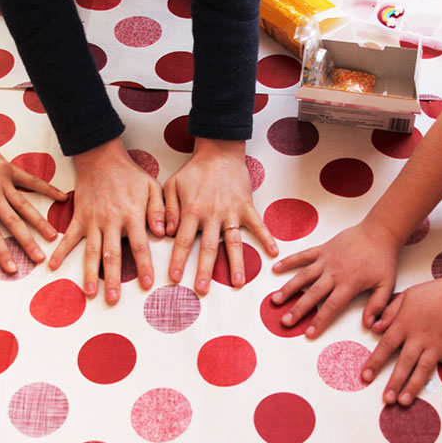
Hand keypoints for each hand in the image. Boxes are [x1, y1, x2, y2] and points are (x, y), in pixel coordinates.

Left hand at [0, 133, 66, 271]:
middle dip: (28, 243)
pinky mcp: (10, 170)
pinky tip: (62, 197)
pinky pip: (32, 181)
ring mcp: (4, 182)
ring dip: (40, 222)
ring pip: (25, 206)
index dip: (3, 253)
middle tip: (40, 258)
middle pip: (14, 224)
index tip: (12, 268)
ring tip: (53, 237)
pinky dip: (47, 189)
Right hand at [51, 138, 161, 303]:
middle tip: (113, 299)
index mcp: (131, 215)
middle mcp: (111, 221)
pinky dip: (61, 252)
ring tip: (88, 293)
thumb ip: (159, 210)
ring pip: (91, 251)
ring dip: (89, 273)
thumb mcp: (152, 187)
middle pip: (112, 254)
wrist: (101, 158)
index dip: (143, 266)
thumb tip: (163, 232)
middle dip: (112, 278)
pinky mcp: (79, 218)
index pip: (140, 246)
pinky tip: (53, 267)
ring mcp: (93, 220)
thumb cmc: (130, 175)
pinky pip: (70, 237)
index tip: (147, 285)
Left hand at [163, 139, 277, 293]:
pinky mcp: (247, 207)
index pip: (184, 241)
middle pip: (209, 248)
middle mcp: (212, 215)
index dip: (179, 261)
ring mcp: (232, 212)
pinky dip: (267, 238)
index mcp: (192, 211)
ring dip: (236, 263)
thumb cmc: (194, 171)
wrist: (219, 151)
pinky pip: (258, 225)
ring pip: (234, 242)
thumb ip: (168, 210)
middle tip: (202, 290)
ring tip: (238, 283)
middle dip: (205, 271)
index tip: (175, 279)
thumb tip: (167, 234)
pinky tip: (274, 253)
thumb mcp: (172, 185)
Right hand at [270, 221, 398, 337]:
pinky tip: (276, 269)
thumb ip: (378, 306)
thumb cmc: (383, 259)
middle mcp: (334, 273)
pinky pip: (302, 256)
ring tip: (275, 301)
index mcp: (349, 284)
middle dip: (298, 309)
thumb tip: (369, 325)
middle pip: (312, 295)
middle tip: (285, 322)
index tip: (309, 333)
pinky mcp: (322, 249)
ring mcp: (325, 260)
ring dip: (288, 289)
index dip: (319, 321)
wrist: (379, 232)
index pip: (331, 307)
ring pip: (303, 277)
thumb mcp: (387, 285)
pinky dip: (289, 261)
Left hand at [362, 276, 441, 405]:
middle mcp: (419, 337)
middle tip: (386, 399)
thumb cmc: (434, 293)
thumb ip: (388, 311)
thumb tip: (372, 327)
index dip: (375, 362)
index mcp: (404, 324)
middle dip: (394, 382)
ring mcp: (438, 344)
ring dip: (414, 386)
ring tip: (404, 402)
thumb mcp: (405, 296)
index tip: (365, 377)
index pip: (386, 346)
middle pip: (404, 363)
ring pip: (424, 369)